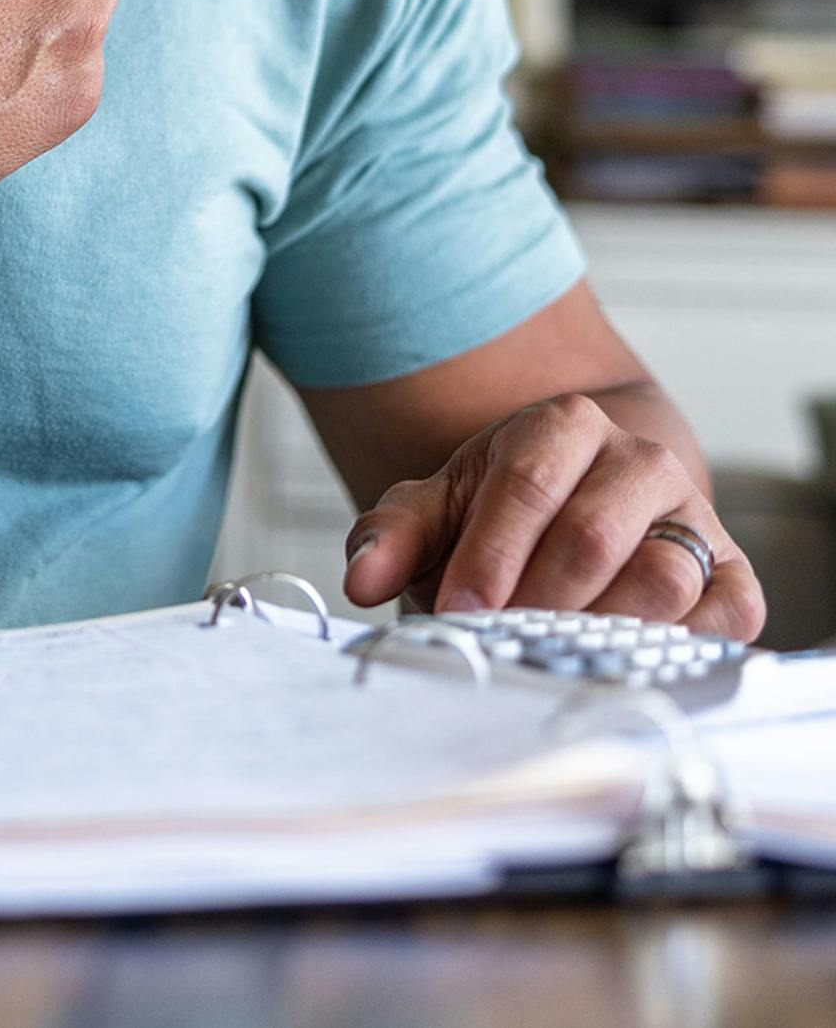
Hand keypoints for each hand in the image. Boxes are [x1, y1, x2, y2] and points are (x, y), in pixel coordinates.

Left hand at [342, 393, 765, 638]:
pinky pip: (725, 616)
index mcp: (563, 426)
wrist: (583, 502)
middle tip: (499, 644)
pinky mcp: (731, 572)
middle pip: (591, 537)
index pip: (527, 486)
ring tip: (553, 661)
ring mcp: (693, 516)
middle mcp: (638, 461)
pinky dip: (679, 648)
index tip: (458, 612)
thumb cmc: (504, 511)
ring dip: (600, 632)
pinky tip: (625, 666)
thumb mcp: (439, 508)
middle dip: (535, 602)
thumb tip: (361, 580)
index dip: (489, 556)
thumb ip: (392, 536)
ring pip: (662, 578)